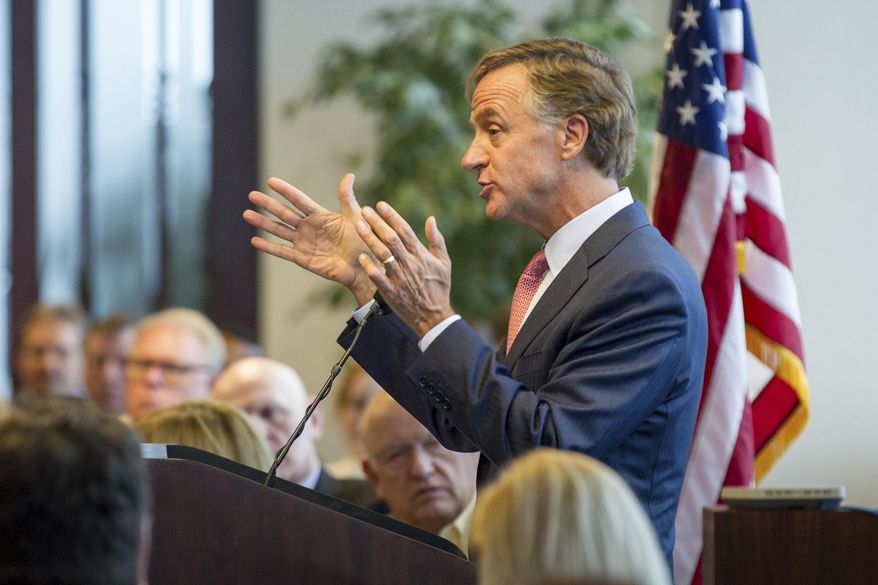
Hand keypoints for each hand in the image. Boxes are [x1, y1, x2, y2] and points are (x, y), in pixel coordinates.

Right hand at [244, 174, 376, 304]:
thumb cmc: (363, 241)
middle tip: (251, 195)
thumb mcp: (355, 217)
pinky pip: (282, 252)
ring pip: (279, 230)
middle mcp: (309, 227)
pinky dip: (268, 247)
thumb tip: (349, 174)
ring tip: (247, 214)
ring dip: (263, 223)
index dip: (285, 191)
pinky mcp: (302, 258)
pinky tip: (254, 241)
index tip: (271, 181)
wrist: (364, 267)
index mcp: (320, 215)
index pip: (299, 200)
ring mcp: (304, 242)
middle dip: (268, 205)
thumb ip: (347, 197)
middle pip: (284, 213)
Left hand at [355, 201, 454, 337]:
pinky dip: (370, 267)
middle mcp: (409, 263)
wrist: (434, 316)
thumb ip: (437, 240)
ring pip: (383, 254)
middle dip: (377, 223)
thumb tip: (431, 219)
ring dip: (369, 239)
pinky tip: (361, 257)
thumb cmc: (439, 287)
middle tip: (364, 210)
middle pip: (391, 239)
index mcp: (421, 255)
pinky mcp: (391, 292)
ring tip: (358, 225)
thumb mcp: (443, 262)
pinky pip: (378, 277)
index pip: (404, 230)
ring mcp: (399, 278)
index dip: (392, 216)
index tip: (380, 204)